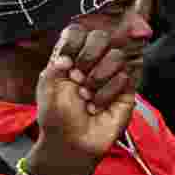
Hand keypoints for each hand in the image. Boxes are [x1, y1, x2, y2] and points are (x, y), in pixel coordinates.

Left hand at [35, 25, 137, 159]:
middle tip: (78, 78)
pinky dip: (108, 93)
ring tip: (88, 97)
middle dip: (88, 58)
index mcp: (71, 58)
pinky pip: (126, 77)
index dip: (74, 42)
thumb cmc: (58, 117)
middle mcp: (93, 62)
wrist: (74, 142)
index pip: (78, 32)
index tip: (67, 61)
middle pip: (101, 37)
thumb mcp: (47, 88)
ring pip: (117, 56)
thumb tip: (68, 57)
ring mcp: (112, 74)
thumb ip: (55, 66)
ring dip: (98, 79)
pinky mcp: (128, 89)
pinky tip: (99, 106)